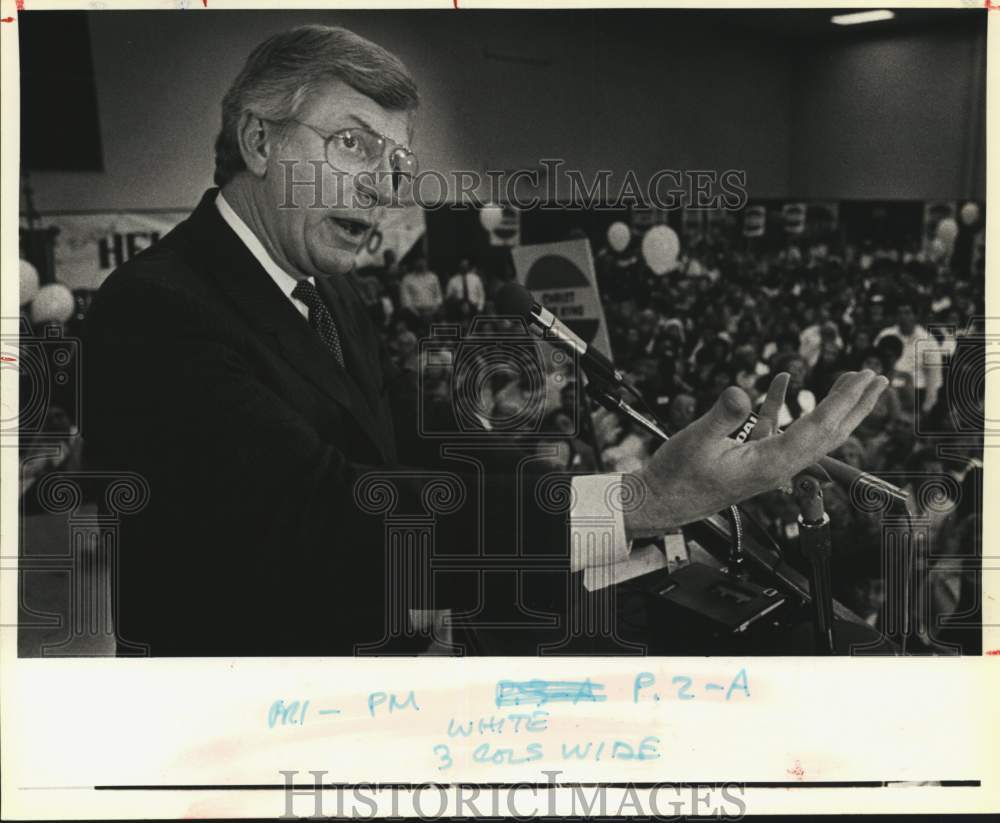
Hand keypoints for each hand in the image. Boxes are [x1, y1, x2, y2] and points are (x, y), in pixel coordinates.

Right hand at [622, 370, 887, 538]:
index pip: (818, 428)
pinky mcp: (750, 456)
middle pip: (828, 434)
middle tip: (876, 378)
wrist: (659, 501)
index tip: (863, 378)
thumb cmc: (675, 478)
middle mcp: (776, 466)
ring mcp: (766, 462)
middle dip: (854, 405)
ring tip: (847, 380)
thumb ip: (722, 416)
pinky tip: (782, 381)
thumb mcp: (695, 441)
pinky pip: (778, 427)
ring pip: (809, 431)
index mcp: (770, 464)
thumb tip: (742, 391)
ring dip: (830, 404)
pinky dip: (784, 403)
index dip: (844, 401)